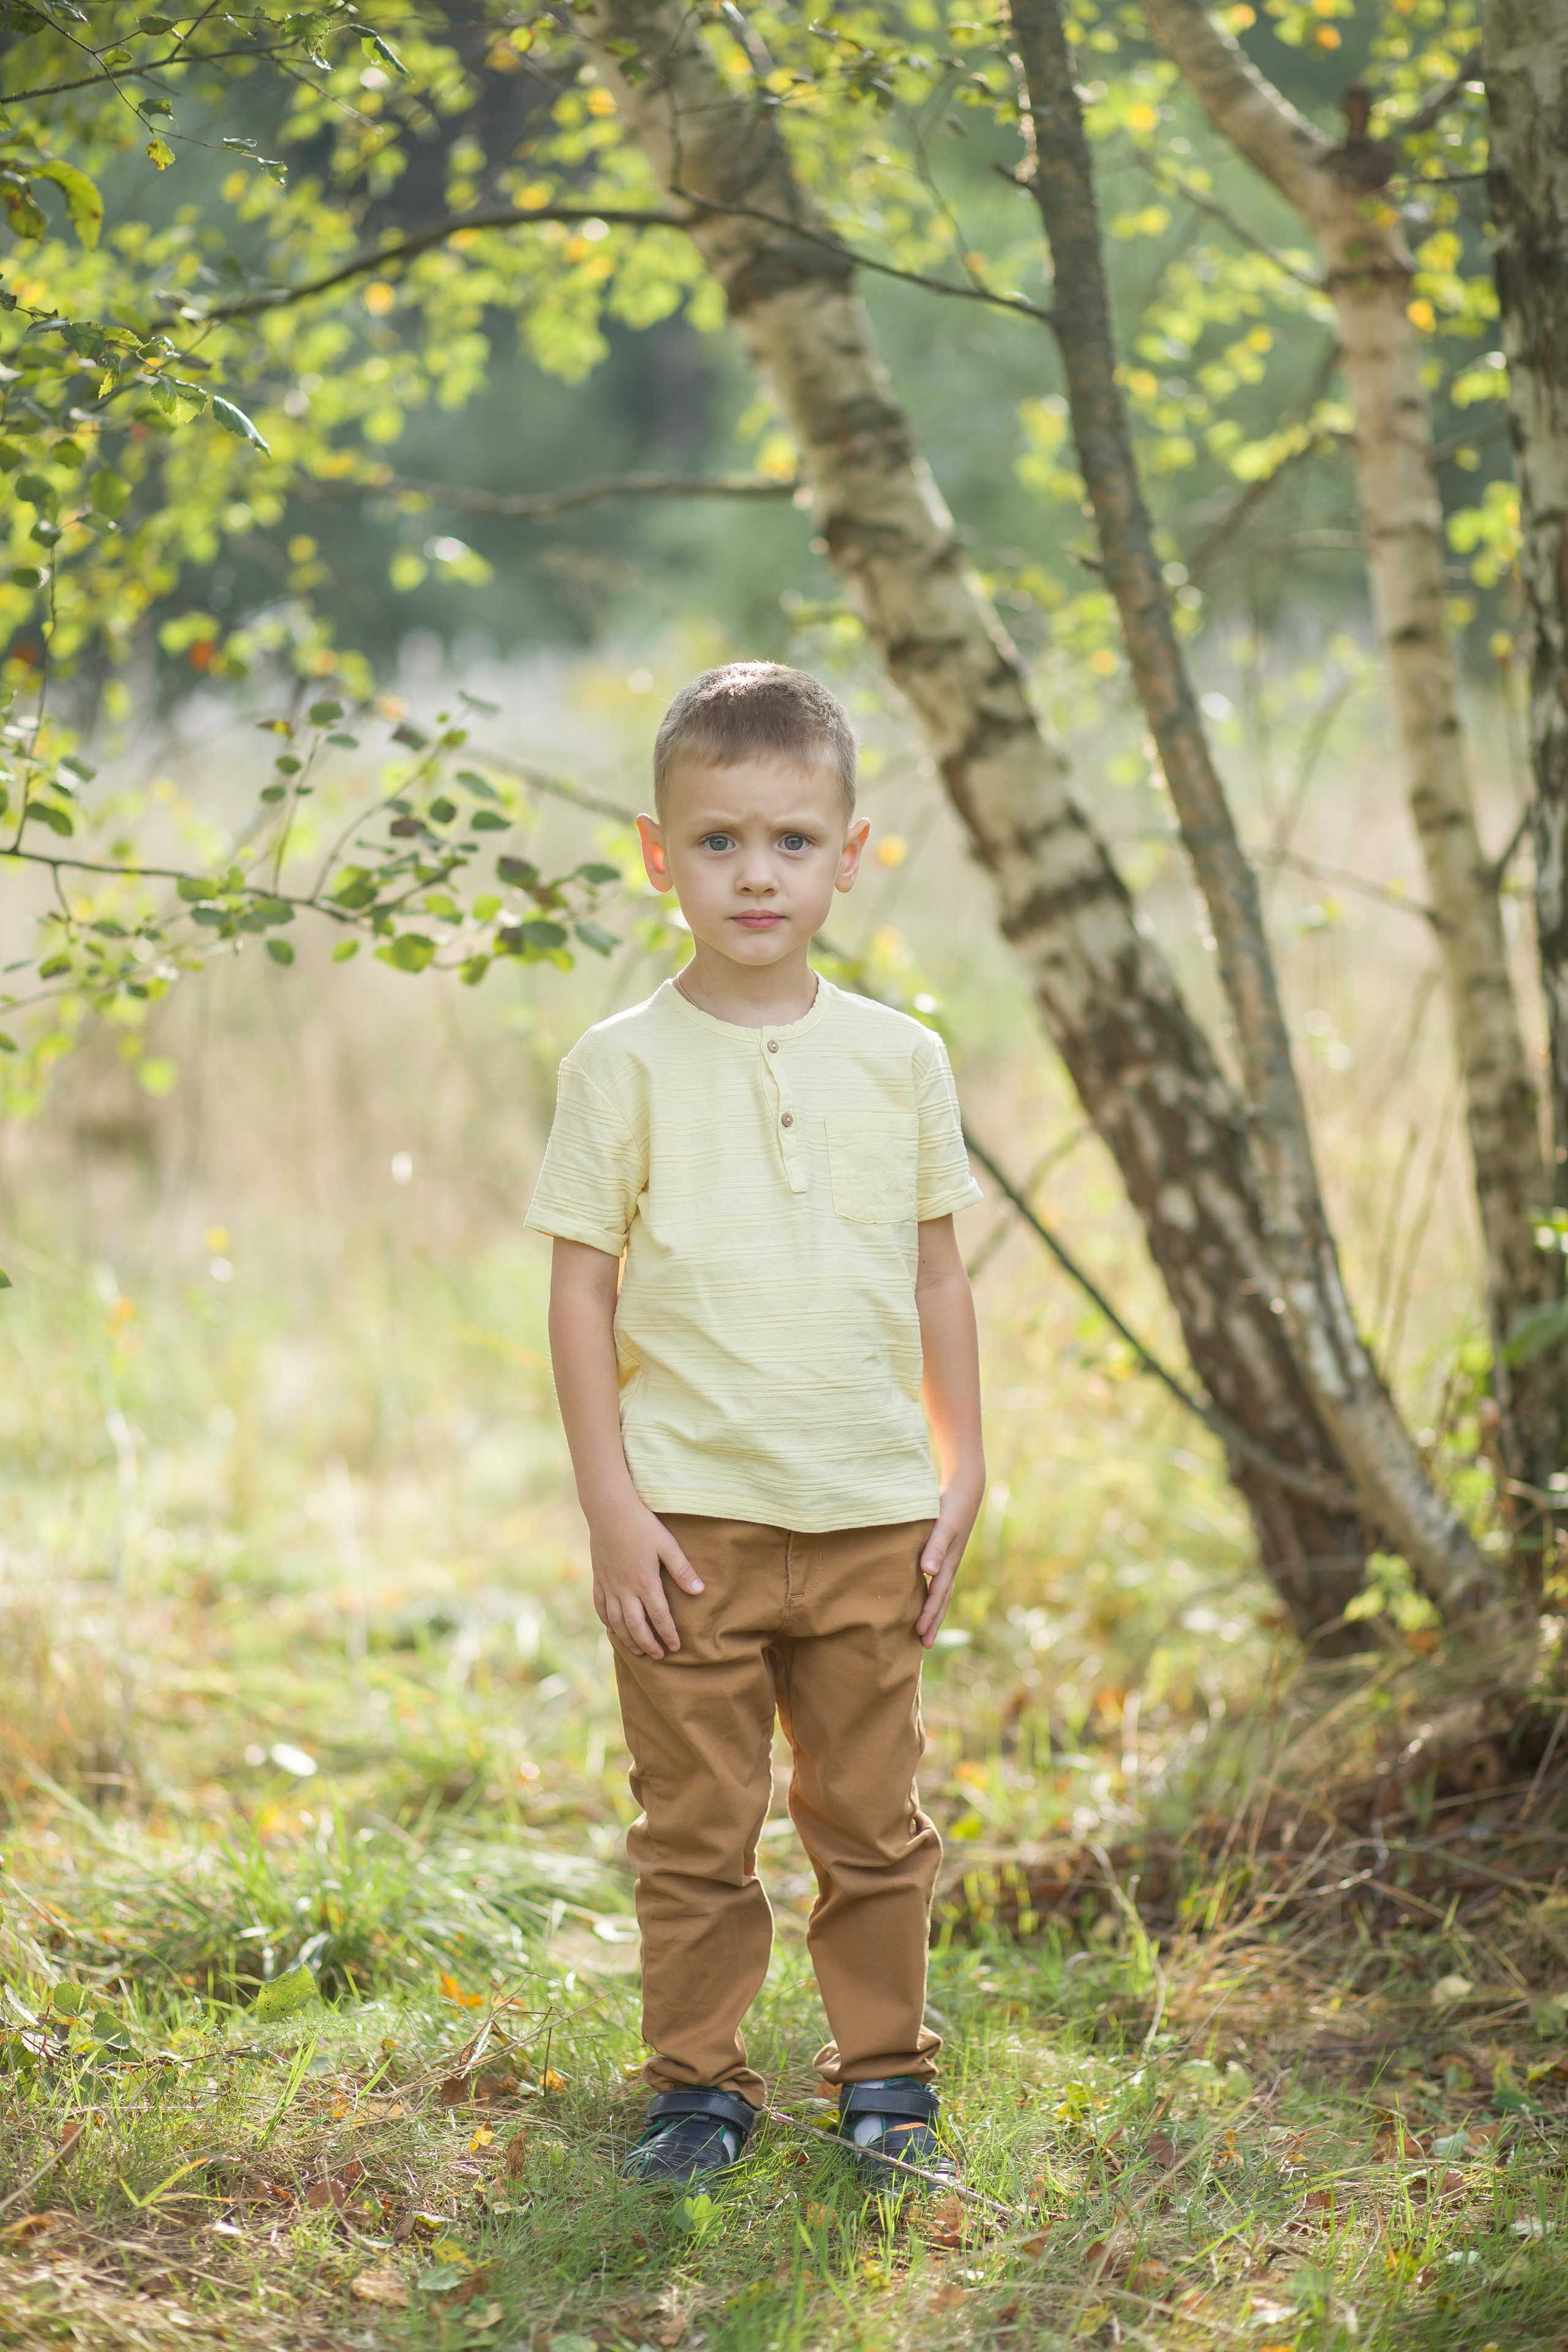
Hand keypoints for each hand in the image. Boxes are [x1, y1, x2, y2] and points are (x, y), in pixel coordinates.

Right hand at [589, 1498, 702, 1659]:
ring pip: (616, 1621)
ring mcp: (609, 1585)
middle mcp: (625, 1589)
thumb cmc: (642, 1525)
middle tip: (658, 1656)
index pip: (659, 1617)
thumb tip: (699, 1592)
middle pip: (636, 1626)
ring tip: (638, 1649)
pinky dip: (607, 1620)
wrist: (609, 1510)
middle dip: (648, 1644)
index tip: (676, 1647)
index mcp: (645, 1582)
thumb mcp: (667, 1545)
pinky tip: (612, 1628)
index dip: (668, 1634)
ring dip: (627, 1638)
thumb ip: (682, 1570)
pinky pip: (600, 1606)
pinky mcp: (598, 1578)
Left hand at [915, 1474, 982, 1647]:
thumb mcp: (943, 1526)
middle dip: (933, 1621)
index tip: (919, 1634)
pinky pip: (937, 1580)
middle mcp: (948, 1565)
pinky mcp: (943, 1552)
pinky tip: (922, 1597)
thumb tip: (927, 1573)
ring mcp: (947, 1560)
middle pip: (941, 1599)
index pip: (937, 1594)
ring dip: (933, 1611)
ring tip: (924, 1629)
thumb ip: (934, 1547)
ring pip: (941, 1592)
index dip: (928, 1614)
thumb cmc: (951, 1507)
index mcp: (948, 1562)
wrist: (965, 1490)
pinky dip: (932, 1594)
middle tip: (924, 1645)